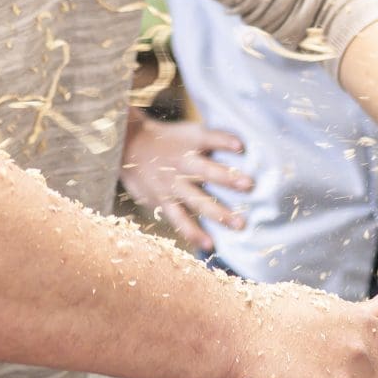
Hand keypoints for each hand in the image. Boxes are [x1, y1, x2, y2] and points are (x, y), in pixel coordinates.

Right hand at [121, 113, 250, 249]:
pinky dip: (193, 232)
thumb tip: (245, 147)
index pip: (209, 138)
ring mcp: (171, 184)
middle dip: (227, 179)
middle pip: (205, 171)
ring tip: (238, 225)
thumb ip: (212, 141)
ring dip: (217, 212)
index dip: (224, 141)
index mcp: (188, 142)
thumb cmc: (169, 141)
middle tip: (249, 185)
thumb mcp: (188, 132)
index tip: (240, 145)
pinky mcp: (162, 200)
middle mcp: (180, 163)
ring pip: (196, 200)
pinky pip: (179, 218)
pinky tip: (208, 245)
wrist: (128, 147)